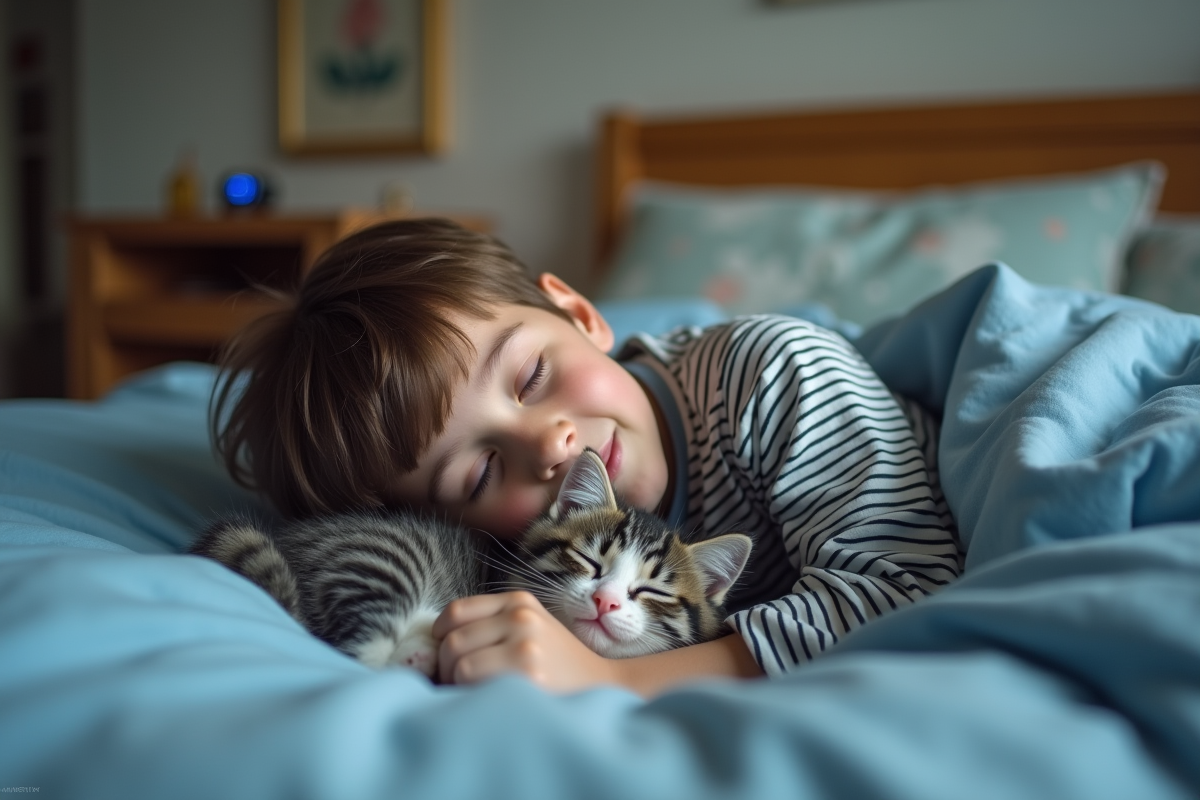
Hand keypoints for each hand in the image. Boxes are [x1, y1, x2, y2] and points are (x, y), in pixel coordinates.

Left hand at [432, 591, 620, 691]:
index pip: (456, 611)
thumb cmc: (556, 662)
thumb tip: (435, 644)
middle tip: (457, 685)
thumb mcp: (530, 627)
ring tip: (473, 694)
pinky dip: (470, 695)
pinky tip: (486, 702)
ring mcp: (525, 645)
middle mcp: (521, 617)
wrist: (601, 685)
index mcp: (518, 601)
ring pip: (459, 663)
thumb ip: (491, 625)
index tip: (444, 655)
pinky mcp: (526, 675)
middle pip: (453, 639)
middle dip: (446, 667)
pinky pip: (473, 683)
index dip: (440, 635)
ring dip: (456, 684)